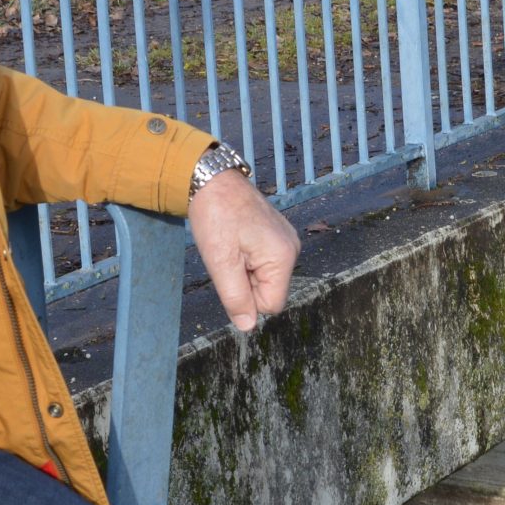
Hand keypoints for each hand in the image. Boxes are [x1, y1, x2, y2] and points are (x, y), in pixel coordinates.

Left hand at [187, 170, 299, 333]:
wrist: (212, 179)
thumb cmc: (215, 216)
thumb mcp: (220, 261)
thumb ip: (235, 297)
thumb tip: (247, 326)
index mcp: (282, 257)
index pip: (271, 304)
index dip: (247, 299)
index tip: (230, 273)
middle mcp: (292, 248)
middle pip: (269, 290)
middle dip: (245, 283)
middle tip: (227, 257)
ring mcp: (286, 240)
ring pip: (265, 277)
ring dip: (244, 271)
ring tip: (230, 247)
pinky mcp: (277, 234)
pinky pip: (264, 262)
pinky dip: (247, 258)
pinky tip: (235, 241)